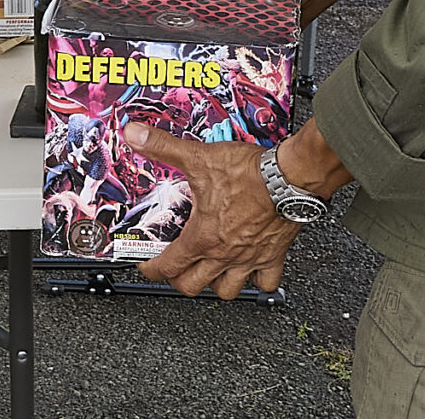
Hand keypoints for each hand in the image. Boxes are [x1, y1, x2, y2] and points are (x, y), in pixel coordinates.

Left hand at [123, 122, 300, 297]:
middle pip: (193, 285)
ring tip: (208, 273)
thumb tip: (135, 134)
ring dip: (215, 286)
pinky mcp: (272, 255)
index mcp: (203, 237)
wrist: (289, 177)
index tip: (146, 266)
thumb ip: (163, 146)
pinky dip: (256, 282)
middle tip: (174, 269)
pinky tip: (250, 272)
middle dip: (178, 280)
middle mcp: (224, 254)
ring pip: (227, 291)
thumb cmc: (250, 173)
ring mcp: (249, 258)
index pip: (169, 266)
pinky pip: (265, 283)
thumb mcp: (198, 156)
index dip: (152, 269)